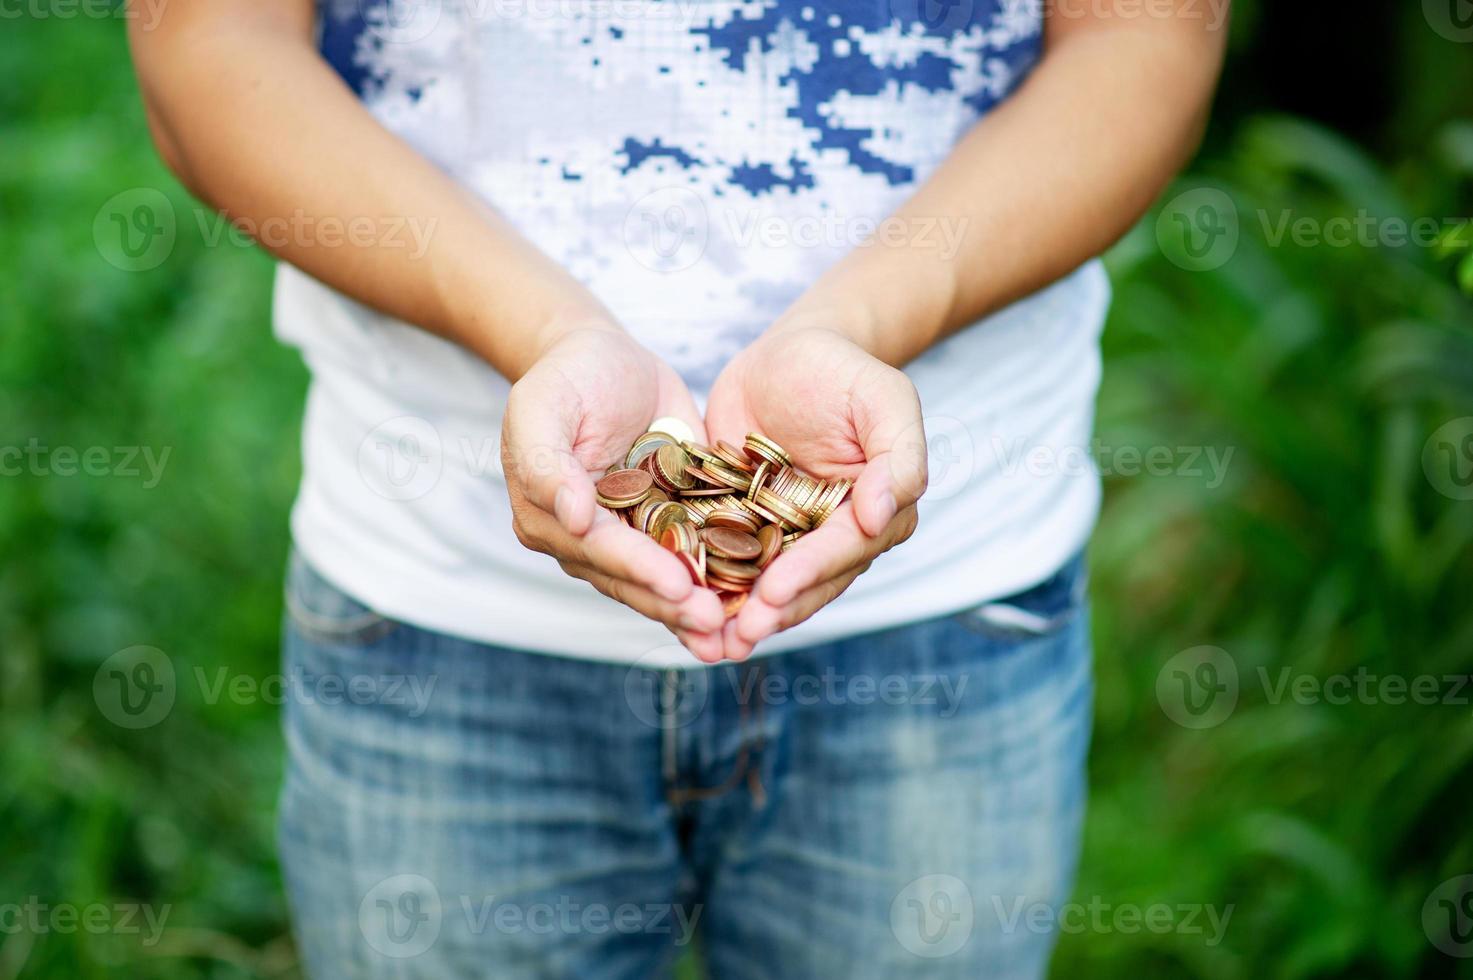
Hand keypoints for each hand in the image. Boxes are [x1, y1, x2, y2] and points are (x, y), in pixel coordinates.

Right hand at [501, 324, 725, 658]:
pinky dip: (715, 586)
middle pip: (630, 580)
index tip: (676, 587)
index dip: (637, 570)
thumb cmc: (569, 376)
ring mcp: (626, 538)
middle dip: (672, 604)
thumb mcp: (543, 406)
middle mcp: (585, 539)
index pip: (597, 549)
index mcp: (548, 516)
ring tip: (731, 637)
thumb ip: (547, 462)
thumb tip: (571, 517)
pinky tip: (744, 611)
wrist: (606, 358)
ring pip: (659, 583)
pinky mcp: (664, 527)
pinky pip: (689, 560)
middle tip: (714, 624)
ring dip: (693, 612)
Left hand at [704, 323, 927, 659]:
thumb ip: (899, 456)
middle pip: (810, 581)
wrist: (788, 354)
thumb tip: (883, 515)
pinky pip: (732, 563)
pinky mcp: (748, 527)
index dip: (812, 571)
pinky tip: (686, 614)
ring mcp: (791, 535)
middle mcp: (837, 533)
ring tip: (713, 643)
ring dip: (745, 616)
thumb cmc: (842, 371)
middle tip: (741, 632)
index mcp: (878, 509)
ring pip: (773, 585)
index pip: (846, 548)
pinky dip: (713, 590)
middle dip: (777, 609)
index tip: (776, 590)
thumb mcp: (885, 398)